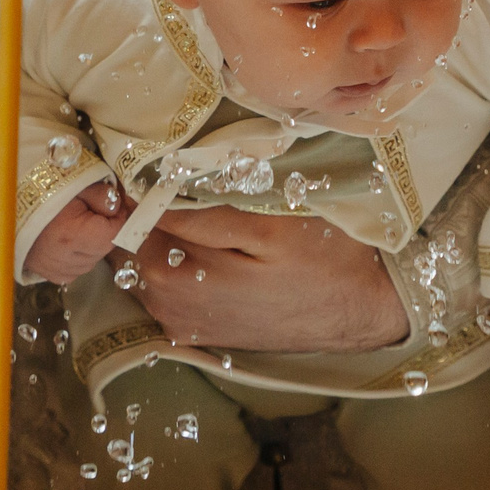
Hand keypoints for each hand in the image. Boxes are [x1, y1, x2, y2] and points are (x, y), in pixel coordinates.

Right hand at [23, 179, 126, 285]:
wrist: (6, 208)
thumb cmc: (41, 193)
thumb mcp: (75, 185)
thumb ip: (103, 196)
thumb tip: (120, 207)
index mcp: (73, 235)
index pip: (116, 233)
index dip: (121, 217)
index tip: (117, 205)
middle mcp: (67, 259)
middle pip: (106, 246)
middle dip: (106, 228)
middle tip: (92, 209)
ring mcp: (59, 270)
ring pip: (94, 259)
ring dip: (93, 243)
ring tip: (76, 223)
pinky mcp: (52, 275)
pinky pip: (78, 268)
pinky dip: (80, 255)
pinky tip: (68, 239)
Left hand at [123, 206, 407, 353]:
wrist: (361, 310)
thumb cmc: (323, 257)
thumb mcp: (267, 222)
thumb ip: (201, 213)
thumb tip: (147, 192)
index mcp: (173, 273)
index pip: (128, 216)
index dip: (139, 183)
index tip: (157, 159)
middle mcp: (166, 304)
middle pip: (129, 241)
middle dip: (147, 210)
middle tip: (181, 178)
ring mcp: (179, 321)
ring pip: (144, 264)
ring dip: (162, 235)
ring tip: (200, 209)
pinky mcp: (196, 329)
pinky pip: (165, 286)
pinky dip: (175, 260)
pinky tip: (209, 246)